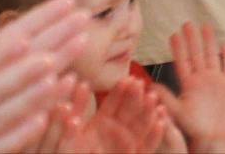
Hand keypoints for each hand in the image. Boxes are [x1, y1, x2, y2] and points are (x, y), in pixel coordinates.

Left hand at [38, 78, 167, 153]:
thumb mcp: (67, 145)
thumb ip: (67, 128)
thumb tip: (62, 106)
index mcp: (99, 126)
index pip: (112, 104)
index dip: (120, 92)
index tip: (127, 79)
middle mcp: (115, 133)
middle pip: (129, 111)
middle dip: (135, 97)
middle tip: (140, 84)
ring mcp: (127, 145)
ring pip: (141, 125)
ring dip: (148, 111)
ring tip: (153, 98)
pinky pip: (148, 146)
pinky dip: (155, 135)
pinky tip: (162, 122)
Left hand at [155, 24, 224, 153]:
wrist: (215, 136)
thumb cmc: (195, 126)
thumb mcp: (178, 112)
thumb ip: (166, 98)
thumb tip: (150, 86)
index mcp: (189, 84)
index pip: (183, 61)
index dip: (179, 48)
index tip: (174, 34)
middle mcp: (202, 78)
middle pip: (197, 54)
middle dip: (193, 39)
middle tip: (187, 23)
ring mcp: (216, 79)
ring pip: (212, 56)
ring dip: (209, 42)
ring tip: (206, 26)